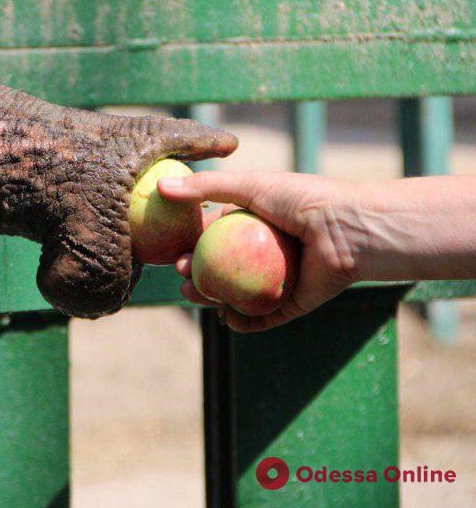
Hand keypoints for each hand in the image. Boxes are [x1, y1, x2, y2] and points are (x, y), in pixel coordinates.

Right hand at [157, 171, 361, 331]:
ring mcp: (279, 278)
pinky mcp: (295, 301)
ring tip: (197, 297)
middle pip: (221, 269)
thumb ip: (205, 187)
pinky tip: (228, 320)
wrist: (348, 229)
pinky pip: (265, 315)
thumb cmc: (301, 199)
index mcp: (254, 222)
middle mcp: (265, 251)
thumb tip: (160, 188)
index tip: (172, 253)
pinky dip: (246, 321)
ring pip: (238, 294)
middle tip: (183, 278)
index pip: (214, 237)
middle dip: (197, 276)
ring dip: (214, 299)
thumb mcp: (248, 186)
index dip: (191, 246)